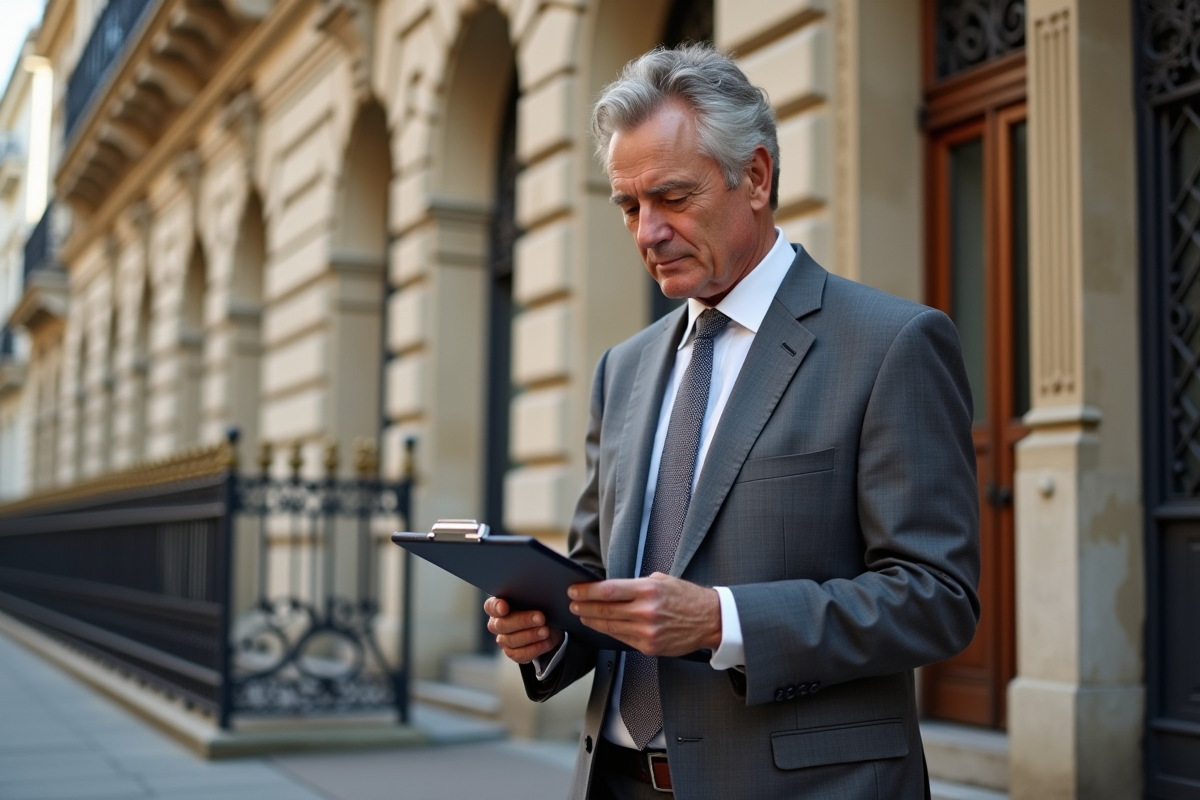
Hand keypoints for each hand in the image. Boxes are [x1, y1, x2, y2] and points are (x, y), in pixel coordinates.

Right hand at [484, 596, 564, 663]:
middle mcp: (497, 623)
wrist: (549, 625)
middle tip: (540, 618)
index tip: (505, 607)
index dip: (496, 607)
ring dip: (530, 636)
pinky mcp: (513, 653)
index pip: (491, 606)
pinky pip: (520, 654)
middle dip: (522, 621)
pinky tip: (545, 643)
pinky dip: (534, 649)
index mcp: (498, 606)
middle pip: (501, 625)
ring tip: (546, 631)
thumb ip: (531, 598)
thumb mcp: (536, 600)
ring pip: (511, 640)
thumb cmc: (539, 607)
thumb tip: (540, 595)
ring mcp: (503, 640)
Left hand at [568, 573, 721, 656]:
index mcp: (648, 590)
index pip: (608, 590)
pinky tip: (601, 626)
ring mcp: (647, 631)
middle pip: (605, 609)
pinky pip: (622, 639)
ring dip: (592, 621)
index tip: (574, 590)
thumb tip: (611, 588)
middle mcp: (646, 611)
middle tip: (572, 603)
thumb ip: (636, 585)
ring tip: (582, 615)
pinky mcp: (650, 647)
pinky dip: (609, 632)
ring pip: (610, 626)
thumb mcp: (662, 580)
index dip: (586, 591)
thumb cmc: (686, 597)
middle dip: (584, 606)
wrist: (710, 619)